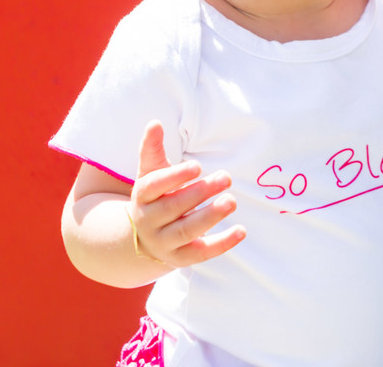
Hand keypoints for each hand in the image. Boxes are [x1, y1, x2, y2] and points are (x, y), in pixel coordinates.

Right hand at [128, 120, 245, 267]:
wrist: (144, 237)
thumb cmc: (156, 196)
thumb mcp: (151, 172)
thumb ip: (153, 149)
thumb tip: (155, 123)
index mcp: (141, 196)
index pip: (153, 186)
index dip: (175, 176)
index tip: (198, 166)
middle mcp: (149, 221)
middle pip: (173, 208)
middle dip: (200, 193)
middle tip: (226, 177)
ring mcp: (163, 242)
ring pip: (186, 231)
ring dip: (210, 216)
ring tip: (232, 201)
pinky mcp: (180, 258)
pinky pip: (201, 253)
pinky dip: (221, 244)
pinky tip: (241, 231)